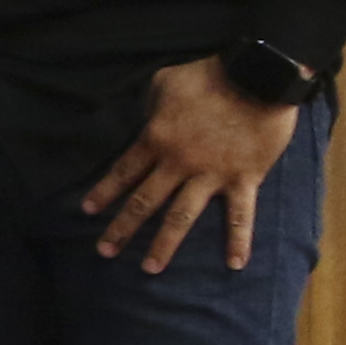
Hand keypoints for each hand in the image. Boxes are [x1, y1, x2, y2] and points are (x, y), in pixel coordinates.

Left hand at [83, 58, 299, 273]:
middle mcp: (178, 163)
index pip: (124, 171)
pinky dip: (239, 240)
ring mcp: (211, 175)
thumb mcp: (166, 83)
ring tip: (149, 269)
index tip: (88, 211)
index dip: (105, 192)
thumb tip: (145, 117)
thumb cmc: (209, 75)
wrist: (257, 76)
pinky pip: (241, 215)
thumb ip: (151, 105)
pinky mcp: (244, 179)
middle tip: (104, 251)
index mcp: (157, 139)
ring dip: (164, 245)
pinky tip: (235, 265)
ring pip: (181, 217)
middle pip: (144, 201)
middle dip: (122, 228)